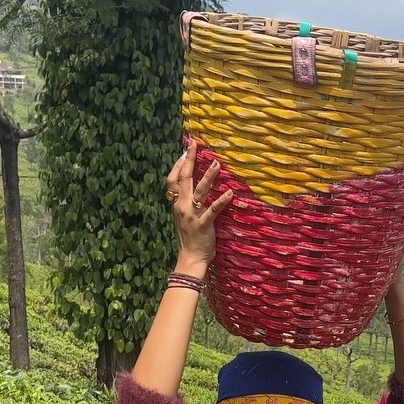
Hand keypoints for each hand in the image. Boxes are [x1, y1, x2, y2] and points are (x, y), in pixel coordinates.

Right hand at [166, 140, 233, 277]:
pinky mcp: (204, 224)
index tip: (184, 150)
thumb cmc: (190, 239)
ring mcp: (192, 215)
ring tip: (216, 163)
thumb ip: (186, 204)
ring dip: (208, 176)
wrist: (190, 259)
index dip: (178, 164)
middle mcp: (182, 207)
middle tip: (194, 144)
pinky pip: (213, 209)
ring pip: (199, 190)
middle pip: (183, 178)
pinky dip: (222, 200)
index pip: (173, 179)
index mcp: (176, 205)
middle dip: (188, 159)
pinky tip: (230, 193)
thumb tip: (191, 191)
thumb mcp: (183, 218)